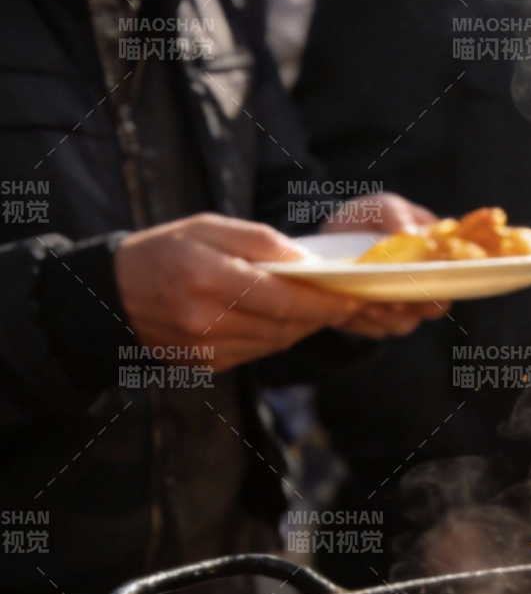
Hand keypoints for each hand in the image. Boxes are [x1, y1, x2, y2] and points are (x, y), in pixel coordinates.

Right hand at [115, 215, 368, 372]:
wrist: (112, 295)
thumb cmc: (164, 251)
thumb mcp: (207, 228)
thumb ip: (259, 242)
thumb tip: (307, 260)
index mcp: (208, 278)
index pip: (284, 298)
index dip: (325, 301)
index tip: (354, 296)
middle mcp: (207, 320)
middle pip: (286, 325)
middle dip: (321, 314)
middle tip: (347, 301)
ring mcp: (207, 348)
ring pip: (276, 342)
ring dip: (303, 327)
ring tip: (319, 308)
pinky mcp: (208, 365)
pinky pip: (258, 352)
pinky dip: (277, 336)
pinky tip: (283, 320)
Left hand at [325, 193, 449, 335]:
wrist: (333, 235)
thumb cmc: (367, 217)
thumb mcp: (381, 206)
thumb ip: (395, 214)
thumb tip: (410, 232)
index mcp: (434, 260)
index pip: (450, 280)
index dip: (445, 288)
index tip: (432, 290)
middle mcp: (421, 287)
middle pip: (431, 308)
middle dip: (416, 309)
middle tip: (397, 303)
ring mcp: (399, 305)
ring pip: (403, 323)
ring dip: (388, 318)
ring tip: (369, 305)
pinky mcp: (373, 319)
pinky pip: (374, 329)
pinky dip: (363, 322)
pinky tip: (351, 309)